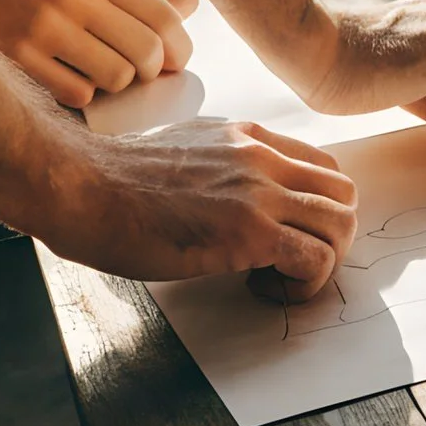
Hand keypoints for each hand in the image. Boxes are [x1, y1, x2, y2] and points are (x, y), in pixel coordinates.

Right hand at [0, 0, 197, 109]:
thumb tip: (193, 3)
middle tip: (140, 74)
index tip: (175, 62)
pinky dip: (84, 95)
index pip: (164, 17)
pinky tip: (71, 79)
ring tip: (102, 74)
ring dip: (117, 85)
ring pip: (117, 77)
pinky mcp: (18, 55)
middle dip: (152, 72)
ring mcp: (45, 27)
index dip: (181, 48)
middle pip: (147, 52)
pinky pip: (78, 93)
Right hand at [40, 120, 358, 301]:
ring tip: (279, 278)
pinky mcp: (249, 232)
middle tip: (292, 261)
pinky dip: (305, 284)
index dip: (314, 207)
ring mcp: (260, 193)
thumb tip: (236, 194)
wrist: (82, 187)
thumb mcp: (186, 148)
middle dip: (330, 235)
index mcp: (249, 137)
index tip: (285, 232)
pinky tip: (264, 288)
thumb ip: (225, 163)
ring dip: (323, 261)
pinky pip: (316, 259)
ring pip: (341, 225)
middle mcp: (264, 158)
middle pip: (344, 194)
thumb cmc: (116, 179)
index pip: (322, 166)